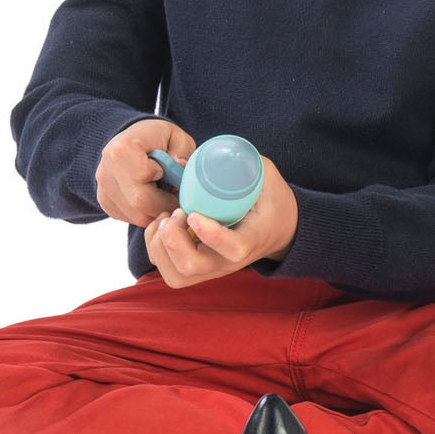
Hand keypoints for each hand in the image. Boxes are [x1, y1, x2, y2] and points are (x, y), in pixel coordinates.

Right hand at [96, 118, 196, 225]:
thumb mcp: (176, 137)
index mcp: (122, 150)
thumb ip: (182, 152)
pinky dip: (147, 213)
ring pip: (137, 216)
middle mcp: (106, 172)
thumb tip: (180, 167)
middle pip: (140, 204)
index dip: (167, 184)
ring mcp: (103, 189)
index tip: (176, 179)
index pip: (144, 178)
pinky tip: (153, 198)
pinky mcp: (105, 203)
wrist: (133, 140)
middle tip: (178, 195)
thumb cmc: (157, 138)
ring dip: (157, 211)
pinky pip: (131, 218)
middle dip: (166, 204)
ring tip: (165, 194)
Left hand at [144, 155, 298, 288]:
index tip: (194, 214)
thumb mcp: (264, 174)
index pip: (233, 249)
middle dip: (173, 239)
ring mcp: (212, 268)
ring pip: (176, 275)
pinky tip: (163, 225)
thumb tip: (187, 159)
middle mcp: (229, 261)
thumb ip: (238, 161)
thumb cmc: (270, 199)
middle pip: (192, 267)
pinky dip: (156, 248)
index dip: (211, 234)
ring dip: (161, 246)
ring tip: (167, 220)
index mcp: (252, 238)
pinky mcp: (198, 269)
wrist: (279, 228)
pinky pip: (168, 271)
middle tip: (177, 213)